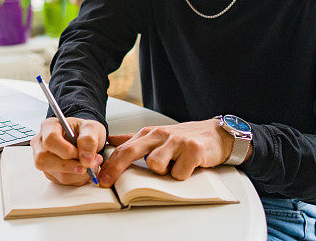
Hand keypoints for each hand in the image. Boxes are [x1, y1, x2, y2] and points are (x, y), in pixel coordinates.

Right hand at [31, 117, 106, 185]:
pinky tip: (84, 168)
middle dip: (69, 166)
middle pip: (44, 160)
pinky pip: (63, 181)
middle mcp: (42, 143)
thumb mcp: (91, 128)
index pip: (49, 140)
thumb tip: (86, 159)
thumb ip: (89, 140)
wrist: (86, 140)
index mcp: (49, 126)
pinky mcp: (51, 172)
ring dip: (77, 174)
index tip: (80, 153)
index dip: (65, 150)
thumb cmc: (84, 131)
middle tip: (86, 164)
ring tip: (90, 165)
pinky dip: (78, 178)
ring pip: (55, 174)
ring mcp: (44, 159)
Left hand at [97, 118, 233, 186]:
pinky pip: (179, 173)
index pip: (124, 149)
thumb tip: (111, 141)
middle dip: (117, 168)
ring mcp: (176, 142)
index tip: (101, 178)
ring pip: (156, 165)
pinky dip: (183, 174)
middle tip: (109, 182)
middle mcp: (159, 135)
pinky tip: (188, 166)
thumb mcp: (156, 137)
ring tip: (172, 166)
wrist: (214, 134)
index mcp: (149, 134)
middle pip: (131, 152)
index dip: (110, 164)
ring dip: (163, 172)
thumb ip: (133, 140)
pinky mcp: (193, 150)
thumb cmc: (182, 139)